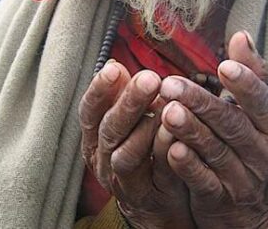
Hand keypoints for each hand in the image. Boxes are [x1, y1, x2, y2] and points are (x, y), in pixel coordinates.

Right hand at [78, 60, 194, 228]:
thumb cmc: (140, 148)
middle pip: (110, 130)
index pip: (89, 111)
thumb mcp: (126, 121)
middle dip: (128, 103)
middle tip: (150, 79)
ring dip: (144, 130)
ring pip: (126, 156)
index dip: (99, 90)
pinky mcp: (149, 198)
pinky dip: (166, 154)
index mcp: (94, 136)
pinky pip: (157, 176)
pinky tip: (177, 134)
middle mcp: (103, 159)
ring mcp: (124, 181)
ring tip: (165, 107)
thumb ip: (120, 97)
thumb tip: (114, 65)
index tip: (114, 68)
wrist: (155, 203)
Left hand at [158, 31, 267, 228]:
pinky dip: (188, 166)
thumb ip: (250, 73)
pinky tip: (171, 149)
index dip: (246, 84)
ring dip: (191, 130)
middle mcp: (262, 153)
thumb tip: (241, 34)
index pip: (263, 102)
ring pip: (216, 152)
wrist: (253, 210)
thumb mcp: (257, 113)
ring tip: (168, 111)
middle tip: (171, 83)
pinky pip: (204, 182)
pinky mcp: (220, 200)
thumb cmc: (248, 145)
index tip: (224, 65)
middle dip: (202, 103)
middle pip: (232, 125)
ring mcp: (243, 179)